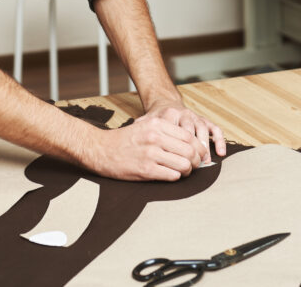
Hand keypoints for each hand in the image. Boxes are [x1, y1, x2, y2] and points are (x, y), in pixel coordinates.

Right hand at [83, 114, 204, 180]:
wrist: (101, 150)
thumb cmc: (124, 140)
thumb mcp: (145, 126)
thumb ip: (166, 132)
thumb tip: (190, 143)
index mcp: (157, 124)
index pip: (189, 136)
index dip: (198, 147)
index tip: (199, 154)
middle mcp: (155, 137)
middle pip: (190, 151)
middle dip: (196, 161)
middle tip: (195, 165)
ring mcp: (150, 154)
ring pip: (184, 164)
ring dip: (187, 171)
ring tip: (184, 172)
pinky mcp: (146, 170)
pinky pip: (172, 175)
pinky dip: (175, 177)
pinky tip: (171, 175)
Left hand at [143, 101, 225, 163]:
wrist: (165, 104)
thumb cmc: (155, 120)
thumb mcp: (146, 122)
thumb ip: (140, 127)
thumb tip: (133, 132)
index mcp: (168, 114)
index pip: (174, 130)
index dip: (176, 146)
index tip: (175, 160)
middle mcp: (183, 114)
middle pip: (190, 130)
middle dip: (192, 148)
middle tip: (193, 164)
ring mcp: (195, 116)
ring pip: (203, 129)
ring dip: (205, 145)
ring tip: (204, 161)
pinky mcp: (203, 120)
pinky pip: (214, 128)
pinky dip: (219, 140)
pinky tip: (220, 153)